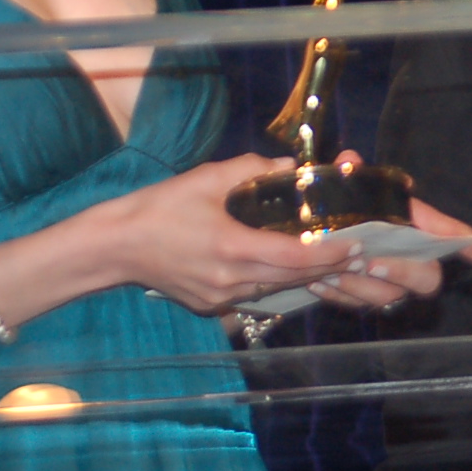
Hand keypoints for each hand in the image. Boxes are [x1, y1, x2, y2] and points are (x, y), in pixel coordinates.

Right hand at [107, 154, 363, 313]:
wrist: (116, 246)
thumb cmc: (159, 208)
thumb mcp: (205, 178)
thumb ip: (252, 169)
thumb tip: (289, 165)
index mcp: (232, 247)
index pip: (296, 258)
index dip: (330, 254)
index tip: (355, 246)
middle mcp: (230, 279)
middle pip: (291, 278)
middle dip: (326, 267)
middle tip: (356, 254)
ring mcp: (219, 297)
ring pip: (274, 289)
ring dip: (302, 277)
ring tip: (332, 262)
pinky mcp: (209, 305)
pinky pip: (253, 295)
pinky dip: (274, 282)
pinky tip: (287, 270)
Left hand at [298, 153, 471, 310]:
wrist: (295, 237)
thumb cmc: (326, 205)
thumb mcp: (336, 183)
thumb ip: (347, 174)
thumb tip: (349, 161)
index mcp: (408, 222)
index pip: (447, 233)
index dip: (470, 245)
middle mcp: (404, 254)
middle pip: (428, 276)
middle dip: (403, 272)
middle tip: (370, 263)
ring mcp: (384, 280)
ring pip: (388, 296)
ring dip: (361, 287)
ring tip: (331, 272)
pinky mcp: (359, 296)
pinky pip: (358, 305)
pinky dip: (338, 295)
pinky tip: (318, 283)